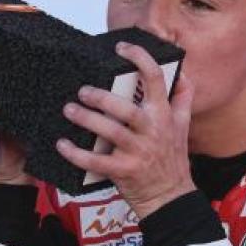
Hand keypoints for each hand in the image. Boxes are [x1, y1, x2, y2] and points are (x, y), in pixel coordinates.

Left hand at [56, 42, 195, 219]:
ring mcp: (137, 152)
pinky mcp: (123, 171)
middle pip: (126, 108)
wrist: (170, 198)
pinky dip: (77, 154)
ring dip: (86, 120)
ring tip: (69, 110)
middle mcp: (152, 131)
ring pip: (110, 132)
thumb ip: (182, 99)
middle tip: (82, 90)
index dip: (140, 58)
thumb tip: (183, 74)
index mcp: (164, 115)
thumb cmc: (172, 160)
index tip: (122, 47)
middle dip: (102, 97)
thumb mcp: (183, 127)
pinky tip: (63, 145)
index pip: (156, 79)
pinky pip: (96, 162)